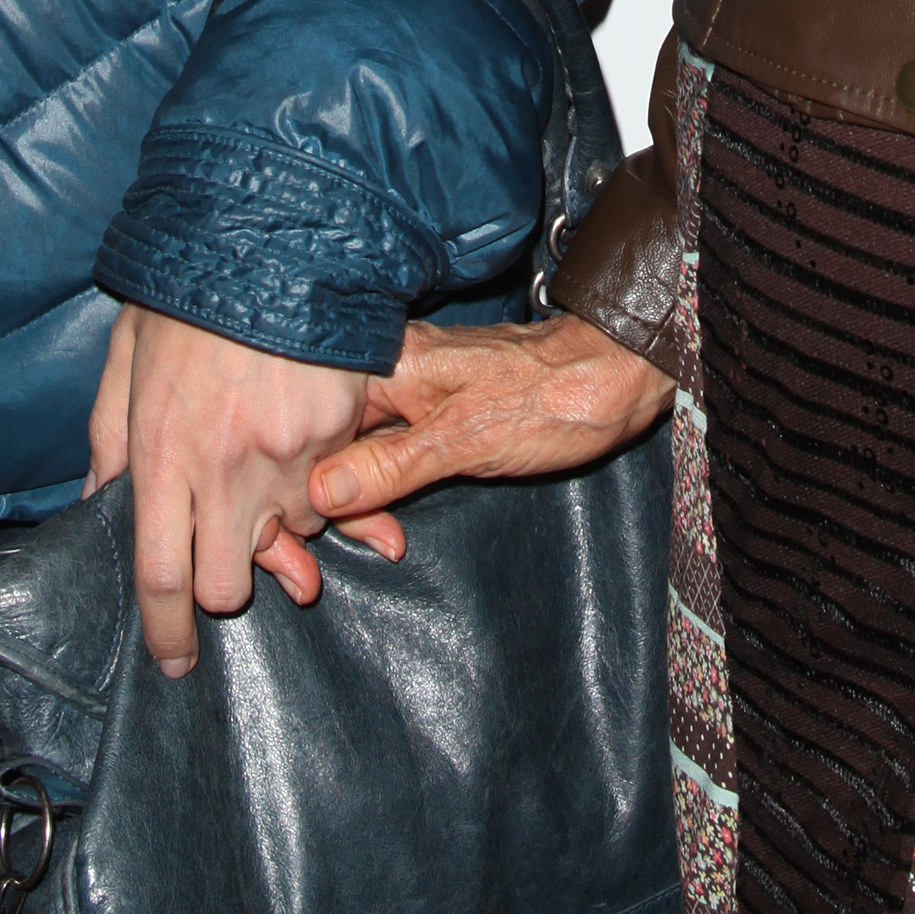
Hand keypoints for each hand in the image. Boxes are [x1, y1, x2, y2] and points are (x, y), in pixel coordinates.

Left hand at [87, 309, 377, 676]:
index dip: (166, 633)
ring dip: (275, 520)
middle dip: (225, 579)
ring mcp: (289, 450)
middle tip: (222, 543)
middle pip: (228, 582)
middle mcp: (226, 465)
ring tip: (261, 456)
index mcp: (162, 453)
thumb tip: (100, 500)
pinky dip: (317, 479)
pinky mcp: (338, 428)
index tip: (175, 661)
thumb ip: (108, 439)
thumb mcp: (123, 359)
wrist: (269, 229)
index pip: (162, 577)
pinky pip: (333, 488)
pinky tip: (300, 436)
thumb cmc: (186, 294)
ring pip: (290, 537)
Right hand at [306, 308, 673, 536]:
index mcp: (386, 364)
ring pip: (353, 453)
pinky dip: (383, 492)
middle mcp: (388, 372)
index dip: (303, 487)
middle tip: (365, 548)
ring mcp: (408, 393)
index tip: (316, 538)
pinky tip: (391, 523)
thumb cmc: (549, 400)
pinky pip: (384, 454)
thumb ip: (391, 466)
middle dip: (327, 503)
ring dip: (358, 504)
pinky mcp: (430, 414)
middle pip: (325, 442)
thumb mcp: (466, 440)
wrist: (611, 379)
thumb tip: (321, 494)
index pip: (312, 428)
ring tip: (387, 541)